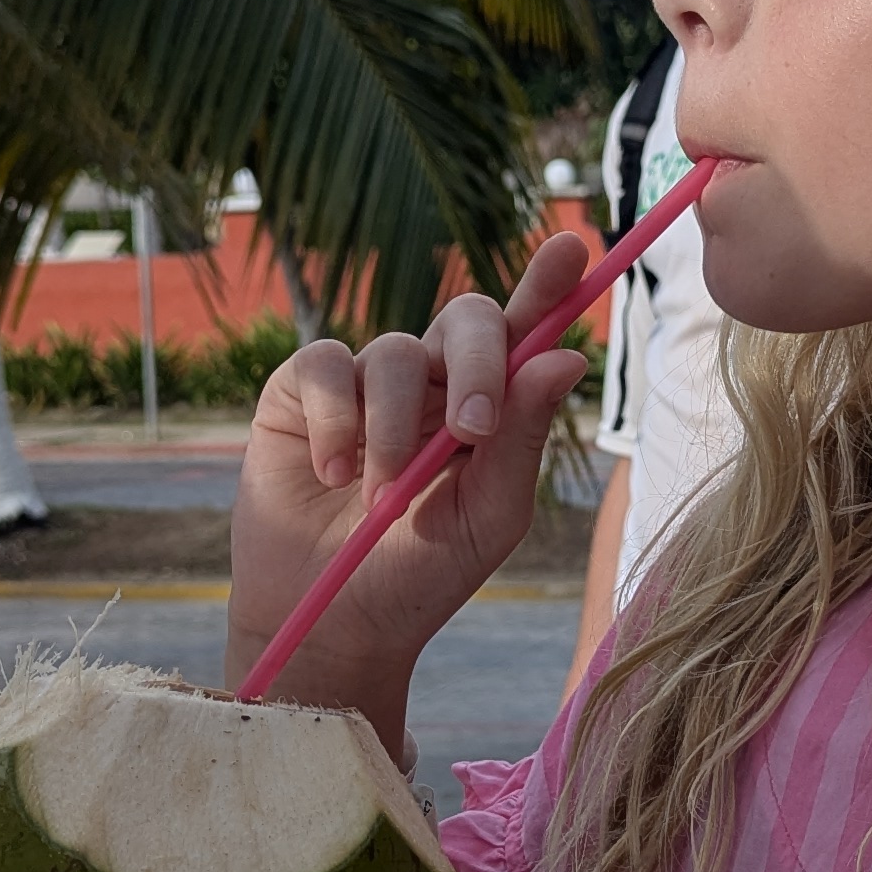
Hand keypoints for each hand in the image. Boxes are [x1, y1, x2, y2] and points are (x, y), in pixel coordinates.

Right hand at [227, 227, 592, 723]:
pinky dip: (335, 421)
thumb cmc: (419, 574)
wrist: (330, 622)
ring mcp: (366, 382)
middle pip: (466, 318)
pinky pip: (325, 367)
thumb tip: (566, 360)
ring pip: (392, 353)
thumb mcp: (487, 518)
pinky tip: (331, 473)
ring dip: (395, 430)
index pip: (524, 331)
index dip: (546, 286)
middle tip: (473, 431)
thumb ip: (523, 440)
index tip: (571, 250)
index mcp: (489, 405)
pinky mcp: (300, 391)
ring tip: (382, 496)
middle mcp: (432, 380)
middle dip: (479, 363)